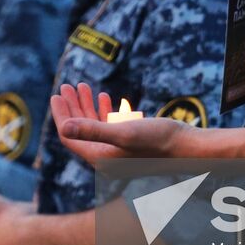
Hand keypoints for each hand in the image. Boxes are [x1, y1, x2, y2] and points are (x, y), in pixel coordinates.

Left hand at [51, 83, 188, 161]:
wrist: (188, 147)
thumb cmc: (159, 140)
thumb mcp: (124, 133)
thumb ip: (92, 130)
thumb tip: (62, 128)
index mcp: (100, 158)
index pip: (70, 137)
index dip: (61, 116)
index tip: (56, 95)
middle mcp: (106, 157)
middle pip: (80, 131)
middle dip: (71, 108)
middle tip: (65, 86)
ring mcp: (117, 151)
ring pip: (94, 126)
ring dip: (86, 106)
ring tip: (81, 85)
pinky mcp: (129, 145)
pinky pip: (109, 127)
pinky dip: (103, 111)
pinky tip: (104, 97)